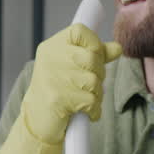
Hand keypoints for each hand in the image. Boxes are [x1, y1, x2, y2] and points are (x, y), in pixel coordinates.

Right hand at [0, 26, 121, 153]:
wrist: (36, 122)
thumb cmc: (55, 92)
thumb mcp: (71, 68)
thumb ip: (94, 55)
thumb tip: (117, 48)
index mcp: (51, 48)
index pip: (80, 31)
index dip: (94, 43)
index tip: (95, 56)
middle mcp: (49, 59)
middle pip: (92, 57)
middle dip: (98, 74)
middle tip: (89, 85)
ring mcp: (53, 79)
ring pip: (94, 81)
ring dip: (96, 94)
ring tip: (84, 100)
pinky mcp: (58, 99)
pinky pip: (91, 101)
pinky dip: (93, 110)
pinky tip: (85, 112)